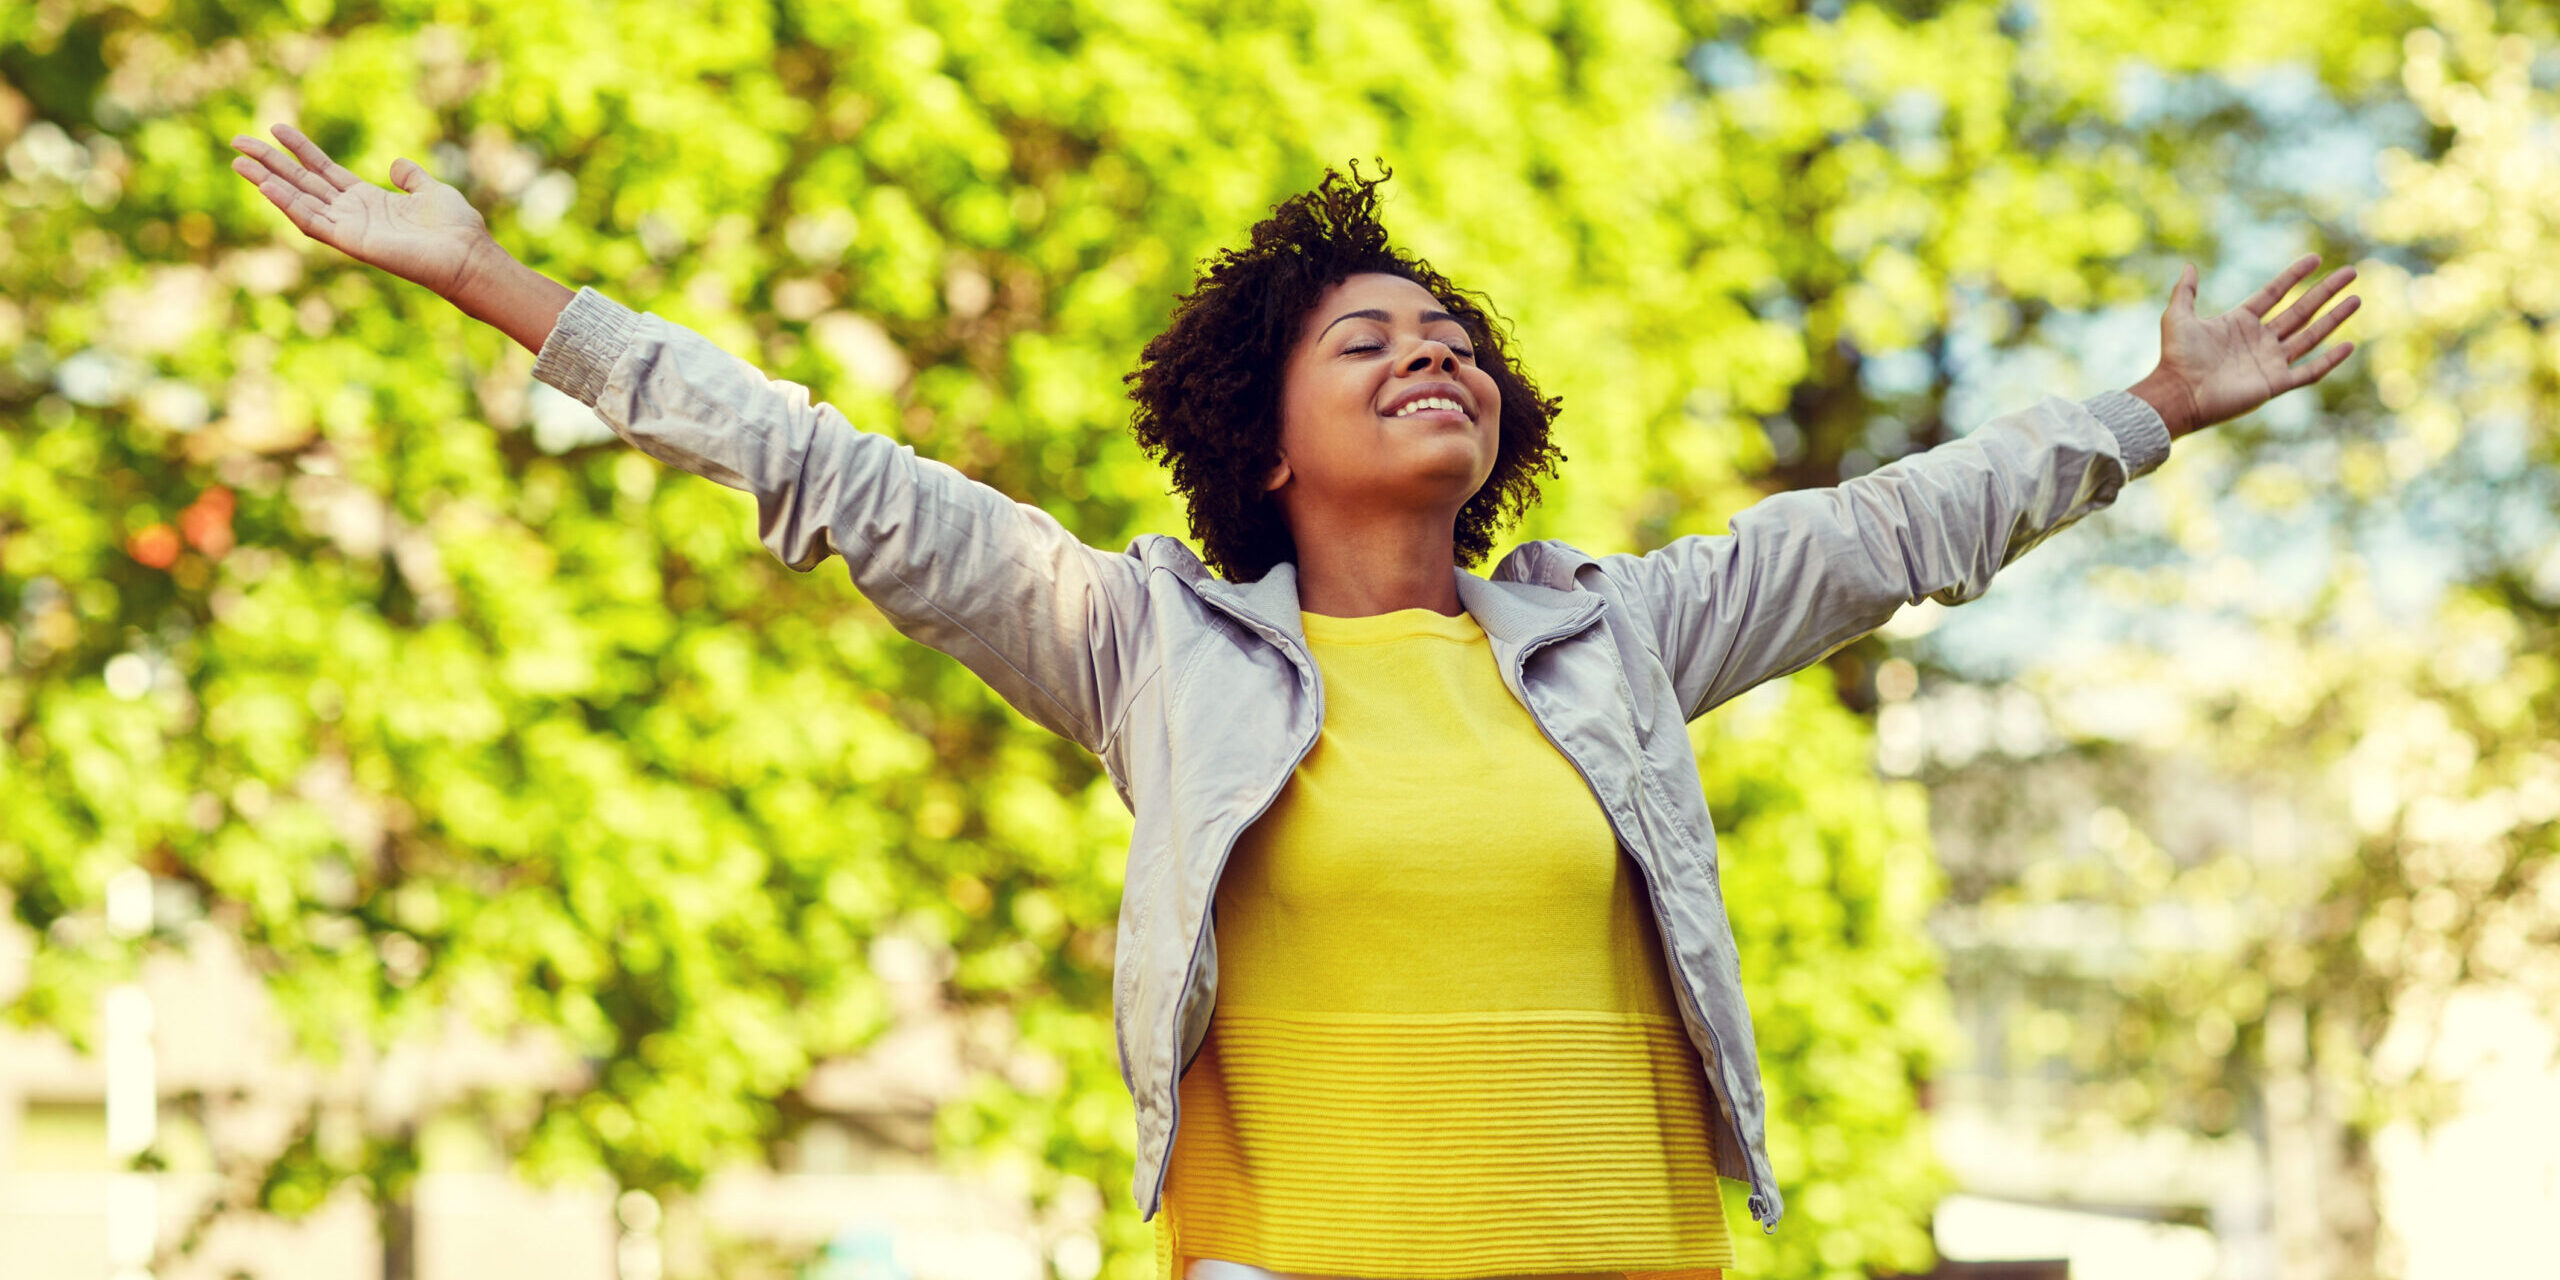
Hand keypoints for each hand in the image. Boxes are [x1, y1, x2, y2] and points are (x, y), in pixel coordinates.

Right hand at [228, 124, 494, 298]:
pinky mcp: (352, 242)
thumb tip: (396, 164)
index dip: (300, 150)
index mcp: (367, 199)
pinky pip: (312, 222)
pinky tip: (267, 186)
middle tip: (237, 142)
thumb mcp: (431, 190)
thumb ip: (411, 177)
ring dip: (269, 182)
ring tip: (240, 163)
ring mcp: (349, 228)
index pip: (323, 170)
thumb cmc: (456, 228)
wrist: (468, 254)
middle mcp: (352, 213)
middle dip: (270, 162)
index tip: (276, 128)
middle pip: (302, 183)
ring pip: (298, 201)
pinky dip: (289, 204)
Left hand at [2132, 254, 2359, 438]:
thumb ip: (2186, 291)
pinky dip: (2329, 360)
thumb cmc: (2176, 357)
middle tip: (2351, 272)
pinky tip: (2348, 345)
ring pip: (2310, 336)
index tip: (2315, 258)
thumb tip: (2188, 265)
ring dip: (2334, 318)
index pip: (2275, 293)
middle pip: (2301, 311)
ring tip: (2356, 299)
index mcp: (2240, 322)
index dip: (2294, 276)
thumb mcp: (2177, 317)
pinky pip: (2309, 372)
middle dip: (2326, 292)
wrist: (2178, 394)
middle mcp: (2259, 340)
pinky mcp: (2275, 384)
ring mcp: (2269, 362)